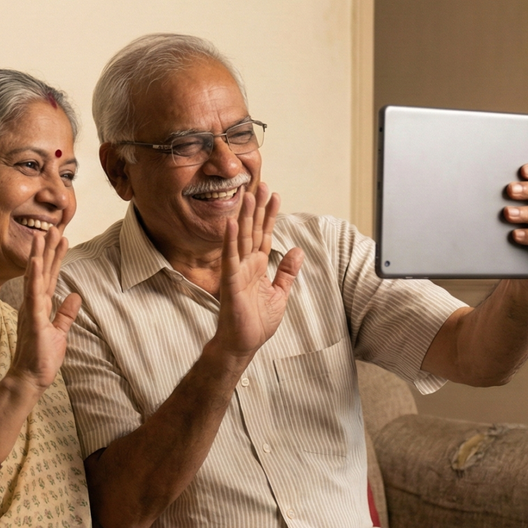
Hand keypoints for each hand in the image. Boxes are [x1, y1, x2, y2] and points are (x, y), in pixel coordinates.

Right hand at [8, 227, 81, 391]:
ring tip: (41, 235)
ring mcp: (32, 310)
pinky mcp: (33, 320)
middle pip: (42, 272)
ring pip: (35, 278)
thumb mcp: (59, 332)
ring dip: (38, 256)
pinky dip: (34, 278)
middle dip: (47, 250)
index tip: (61, 239)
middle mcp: (34, 304)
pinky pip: (33, 295)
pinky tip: (36, 262)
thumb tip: (75, 295)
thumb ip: (65, 314)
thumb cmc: (42, 357)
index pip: (50, 277)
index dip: (55, 258)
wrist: (30, 378)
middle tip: (52, 227)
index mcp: (41, 306)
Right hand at [213, 181, 303, 359]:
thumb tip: (297, 250)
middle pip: (253, 230)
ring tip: (248, 195)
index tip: (275, 195)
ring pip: (241, 238)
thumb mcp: (279, 293)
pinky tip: (230, 223)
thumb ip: (287, 272)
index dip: (270, 215)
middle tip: (262, 184)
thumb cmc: (256, 322)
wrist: (242, 343)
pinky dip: (229, 240)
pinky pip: (229, 257)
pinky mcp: (230, 281)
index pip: (265, 235)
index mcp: (258, 267)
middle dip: (258, 208)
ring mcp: (237, 271)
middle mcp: (246, 265)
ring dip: (244, 216)